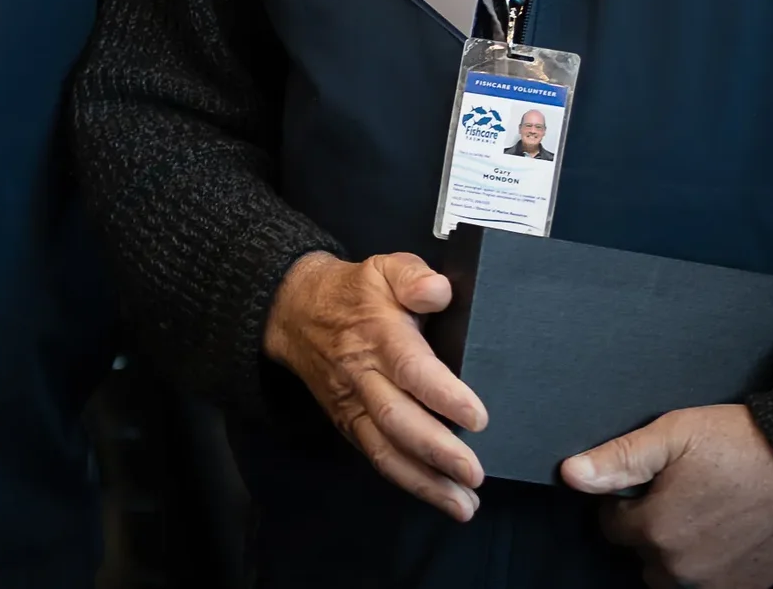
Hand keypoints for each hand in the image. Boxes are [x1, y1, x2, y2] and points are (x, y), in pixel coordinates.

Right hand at [262, 250, 487, 520]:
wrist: (295, 312)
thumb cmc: (355, 292)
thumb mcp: (384, 267)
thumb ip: (413, 275)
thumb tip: (438, 290)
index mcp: (379, 334)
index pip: (410, 368)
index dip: (442, 395)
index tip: (477, 417)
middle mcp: (364, 376)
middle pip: (396, 419)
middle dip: (436, 451)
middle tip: (474, 473)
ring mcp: (353, 405)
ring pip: (385, 449)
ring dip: (424, 481)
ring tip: (463, 504)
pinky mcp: (348, 424)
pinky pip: (376, 457)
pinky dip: (406, 481)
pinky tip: (438, 496)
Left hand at [560, 405, 772, 588]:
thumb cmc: (740, 444)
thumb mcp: (673, 434)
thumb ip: (619, 458)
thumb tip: (570, 474)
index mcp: (656, 529)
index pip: (612, 526)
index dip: (625, 501)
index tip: (649, 483)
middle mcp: (680, 567)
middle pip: (642, 555)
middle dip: (650, 529)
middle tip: (679, 495)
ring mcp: (714, 584)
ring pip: (671, 576)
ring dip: (676, 553)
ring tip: (700, 514)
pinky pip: (707, 586)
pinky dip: (708, 567)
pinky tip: (723, 534)